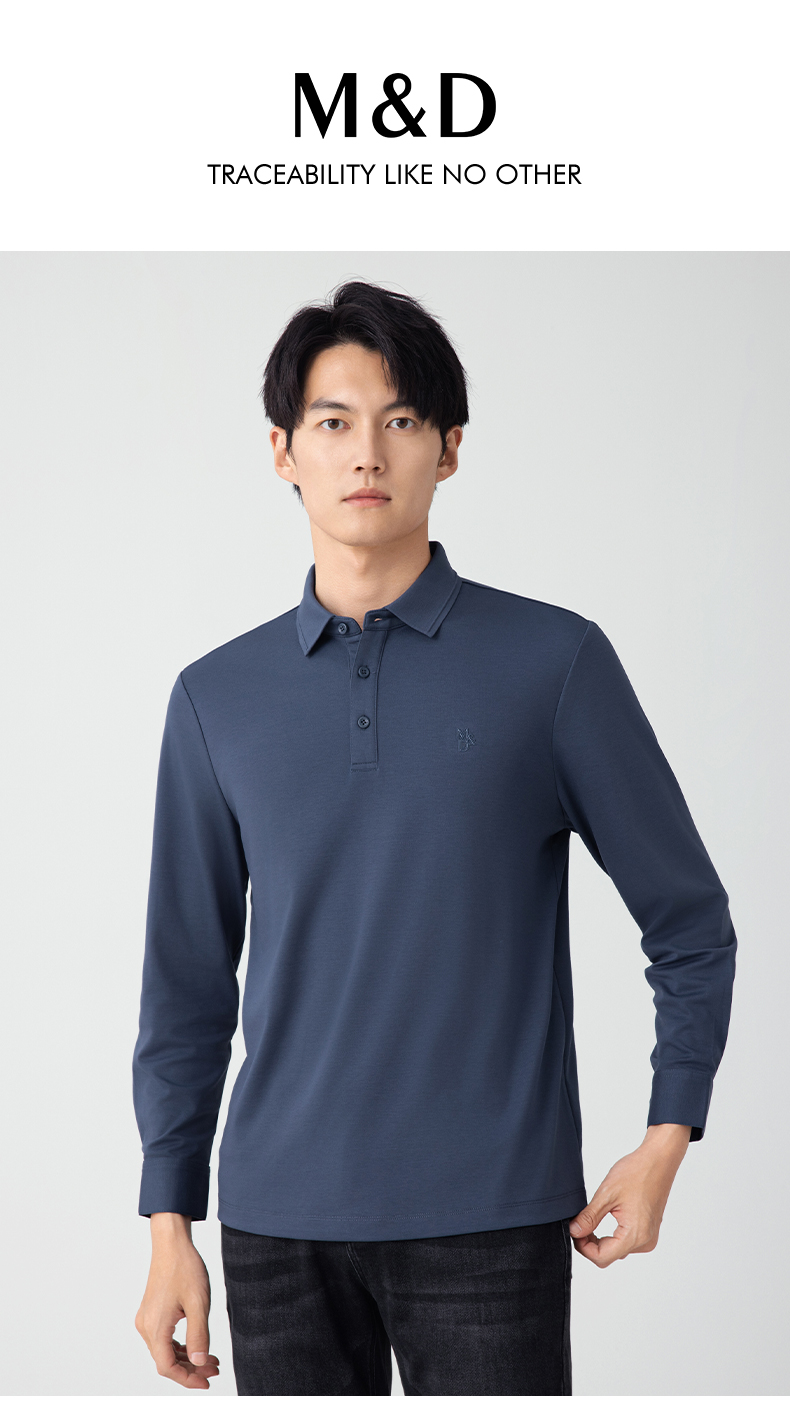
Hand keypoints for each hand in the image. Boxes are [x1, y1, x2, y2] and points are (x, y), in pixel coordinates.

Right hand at [135, 1212, 220, 1387]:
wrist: (171, 1243)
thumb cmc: (184, 1267)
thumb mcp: (198, 1303)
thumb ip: (199, 1335)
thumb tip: (199, 1363)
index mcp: (155, 1327)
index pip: (167, 1367)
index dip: (187, 1378)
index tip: (206, 1381)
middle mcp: (146, 1326)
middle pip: (166, 1361)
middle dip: (191, 1368)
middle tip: (214, 1368)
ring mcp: (147, 1319)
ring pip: (165, 1350)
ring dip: (186, 1357)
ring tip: (209, 1359)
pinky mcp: (151, 1312)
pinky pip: (163, 1338)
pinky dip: (179, 1346)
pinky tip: (195, 1345)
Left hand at [569, 1123, 690, 1267]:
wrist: (658, 1160)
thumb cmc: (637, 1172)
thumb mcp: (606, 1194)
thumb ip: (589, 1217)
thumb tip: (574, 1232)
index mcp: (636, 1235)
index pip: (602, 1257)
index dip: (583, 1247)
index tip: (574, 1231)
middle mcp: (645, 1242)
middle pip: (609, 1256)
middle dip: (590, 1243)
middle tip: (580, 1223)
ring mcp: (649, 1238)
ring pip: (617, 1250)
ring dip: (602, 1240)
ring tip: (593, 1218)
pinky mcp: (649, 1231)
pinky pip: (626, 1242)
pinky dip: (613, 1235)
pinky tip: (607, 1217)